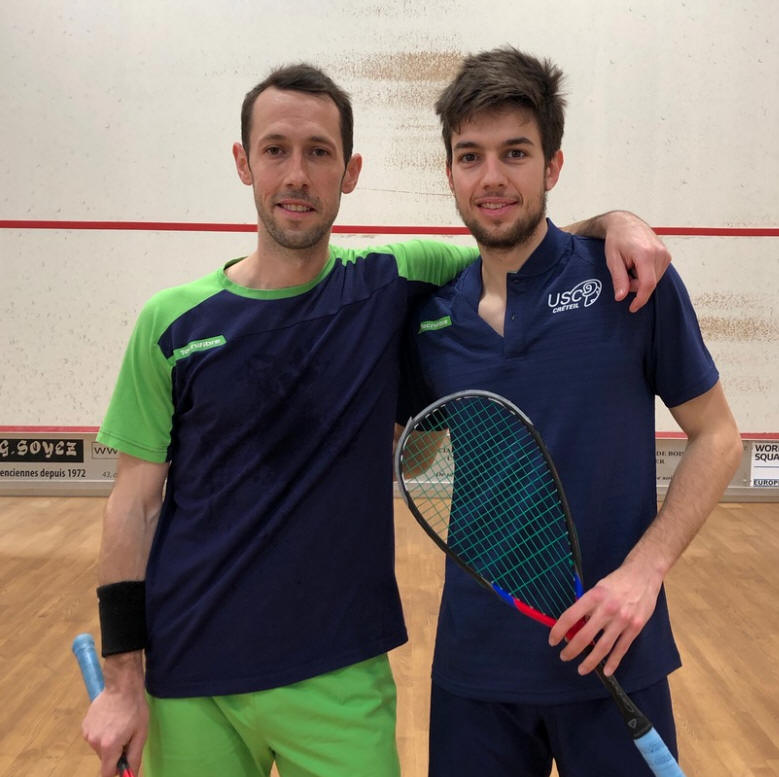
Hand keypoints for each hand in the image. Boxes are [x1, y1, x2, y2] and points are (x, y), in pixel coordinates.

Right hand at [81, 655, 147, 776]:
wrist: (122, 685)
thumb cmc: (135, 708)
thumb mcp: (141, 733)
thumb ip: (134, 757)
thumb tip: (131, 775)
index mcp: (109, 746)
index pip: (106, 773)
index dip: (117, 771)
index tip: (124, 764)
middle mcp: (94, 742)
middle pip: (105, 759)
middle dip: (116, 753)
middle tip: (127, 736)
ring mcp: (87, 732)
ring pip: (99, 747)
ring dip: (109, 742)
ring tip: (119, 724)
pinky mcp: (84, 724)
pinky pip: (94, 736)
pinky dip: (102, 733)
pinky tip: (111, 719)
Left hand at [548, 558, 662, 675]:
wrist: (643, 574)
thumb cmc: (617, 581)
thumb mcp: (598, 587)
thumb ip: (588, 606)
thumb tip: (575, 626)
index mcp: (593, 596)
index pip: (570, 616)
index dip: (558, 630)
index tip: (552, 640)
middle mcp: (607, 609)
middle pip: (585, 636)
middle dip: (572, 649)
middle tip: (564, 656)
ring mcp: (622, 620)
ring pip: (603, 647)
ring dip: (590, 661)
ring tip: (581, 669)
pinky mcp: (635, 627)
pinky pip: (622, 648)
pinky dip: (613, 662)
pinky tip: (606, 671)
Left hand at [603, 211, 670, 312]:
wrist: (625, 223)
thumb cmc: (617, 239)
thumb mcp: (612, 260)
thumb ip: (618, 279)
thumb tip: (621, 297)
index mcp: (645, 254)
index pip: (647, 284)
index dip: (640, 299)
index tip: (632, 308)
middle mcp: (659, 254)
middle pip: (649, 284)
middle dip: (634, 285)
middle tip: (623, 272)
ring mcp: (665, 254)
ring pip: (653, 280)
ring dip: (640, 279)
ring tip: (630, 265)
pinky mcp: (667, 256)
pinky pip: (656, 274)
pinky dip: (645, 274)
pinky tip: (637, 264)